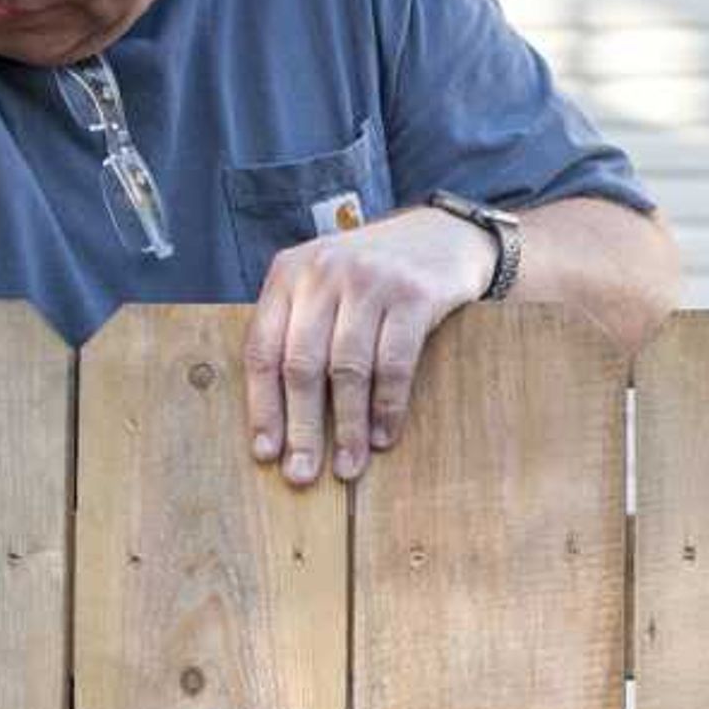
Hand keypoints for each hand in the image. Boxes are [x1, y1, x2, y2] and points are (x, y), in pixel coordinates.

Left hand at [246, 204, 499, 485]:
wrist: (445, 234)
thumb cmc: (376, 274)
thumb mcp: (325, 284)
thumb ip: (298, 327)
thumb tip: (278, 415)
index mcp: (288, 274)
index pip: (263, 349)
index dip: (262, 407)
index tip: (266, 453)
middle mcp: (323, 272)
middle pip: (302, 366)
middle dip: (302, 428)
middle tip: (303, 475)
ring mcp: (369, 281)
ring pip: (348, 370)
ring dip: (348, 427)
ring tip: (348, 466)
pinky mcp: (414, 294)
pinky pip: (394, 364)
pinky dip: (388, 407)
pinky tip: (385, 437)